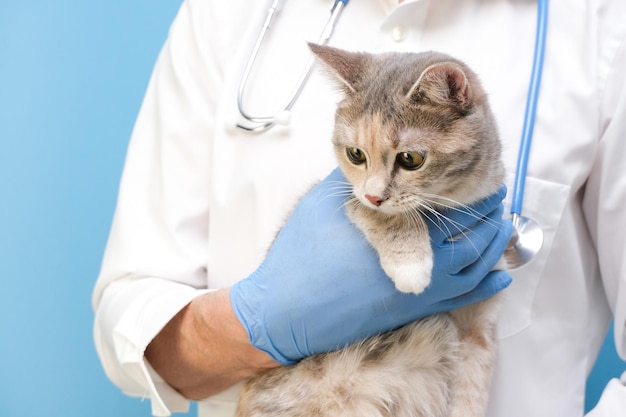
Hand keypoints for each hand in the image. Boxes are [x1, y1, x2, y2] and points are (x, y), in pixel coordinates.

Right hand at [230, 168, 511, 364]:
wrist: (284, 312)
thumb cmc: (299, 257)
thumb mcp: (322, 205)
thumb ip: (354, 179)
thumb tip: (376, 163)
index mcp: (394, 229)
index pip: (444, 205)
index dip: (466, 190)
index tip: (480, 174)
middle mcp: (414, 261)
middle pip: (466, 235)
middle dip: (487, 213)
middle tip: (498, 194)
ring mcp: (415, 290)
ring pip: (471, 268)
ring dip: (492, 245)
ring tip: (503, 226)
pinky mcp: (409, 310)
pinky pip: (459, 299)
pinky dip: (484, 285)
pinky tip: (500, 275)